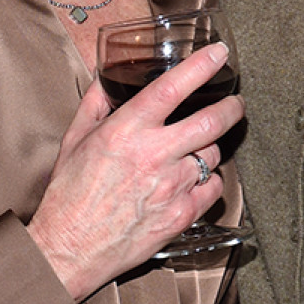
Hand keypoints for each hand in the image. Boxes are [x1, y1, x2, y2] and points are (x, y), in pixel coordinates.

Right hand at [25, 42, 243, 298]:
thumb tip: (106, 79)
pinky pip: (213, 189)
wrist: (67, 250)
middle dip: (232, 106)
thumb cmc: (68, 197)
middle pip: (212, 120)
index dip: (201, 66)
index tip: (219, 53)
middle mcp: (154, 155)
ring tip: (199, 149)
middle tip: (235, 102)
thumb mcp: (74, 142)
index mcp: (126, 131)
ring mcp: (172, 187)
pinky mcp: (182, 215)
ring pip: (213, 155)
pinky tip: (197, 180)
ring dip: (210, 148)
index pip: (172, 87)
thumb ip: (94, 106)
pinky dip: (210, 181)